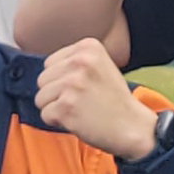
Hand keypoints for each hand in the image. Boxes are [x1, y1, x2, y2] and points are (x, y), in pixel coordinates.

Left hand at [35, 38, 158, 160]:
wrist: (132, 127)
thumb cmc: (113, 100)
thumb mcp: (100, 66)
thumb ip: (73, 62)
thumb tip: (43, 71)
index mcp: (88, 46)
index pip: (49, 63)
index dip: (61, 80)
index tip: (83, 88)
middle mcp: (80, 61)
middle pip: (42, 79)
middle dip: (55, 94)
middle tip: (80, 101)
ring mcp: (72, 84)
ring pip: (40, 98)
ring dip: (55, 108)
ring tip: (79, 110)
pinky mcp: (66, 106)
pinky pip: (45, 115)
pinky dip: (57, 122)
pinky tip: (77, 120)